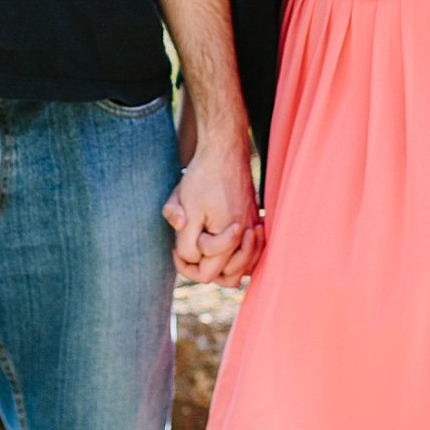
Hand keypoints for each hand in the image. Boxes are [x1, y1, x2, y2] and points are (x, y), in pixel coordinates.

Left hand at [164, 113, 259, 286]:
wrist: (224, 151)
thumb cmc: (203, 177)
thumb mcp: (185, 207)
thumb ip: (185, 240)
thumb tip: (188, 255)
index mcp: (228, 237)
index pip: (207, 274)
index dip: (186, 265)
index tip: (175, 246)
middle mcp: (246, 237)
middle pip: (229, 278)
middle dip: (206, 270)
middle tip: (188, 251)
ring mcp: (253, 230)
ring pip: (244, 268)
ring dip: (224, 266)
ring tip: (204, 249)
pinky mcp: (255, 221)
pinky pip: (251, 252)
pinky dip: (239, 255)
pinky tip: (222, 243)